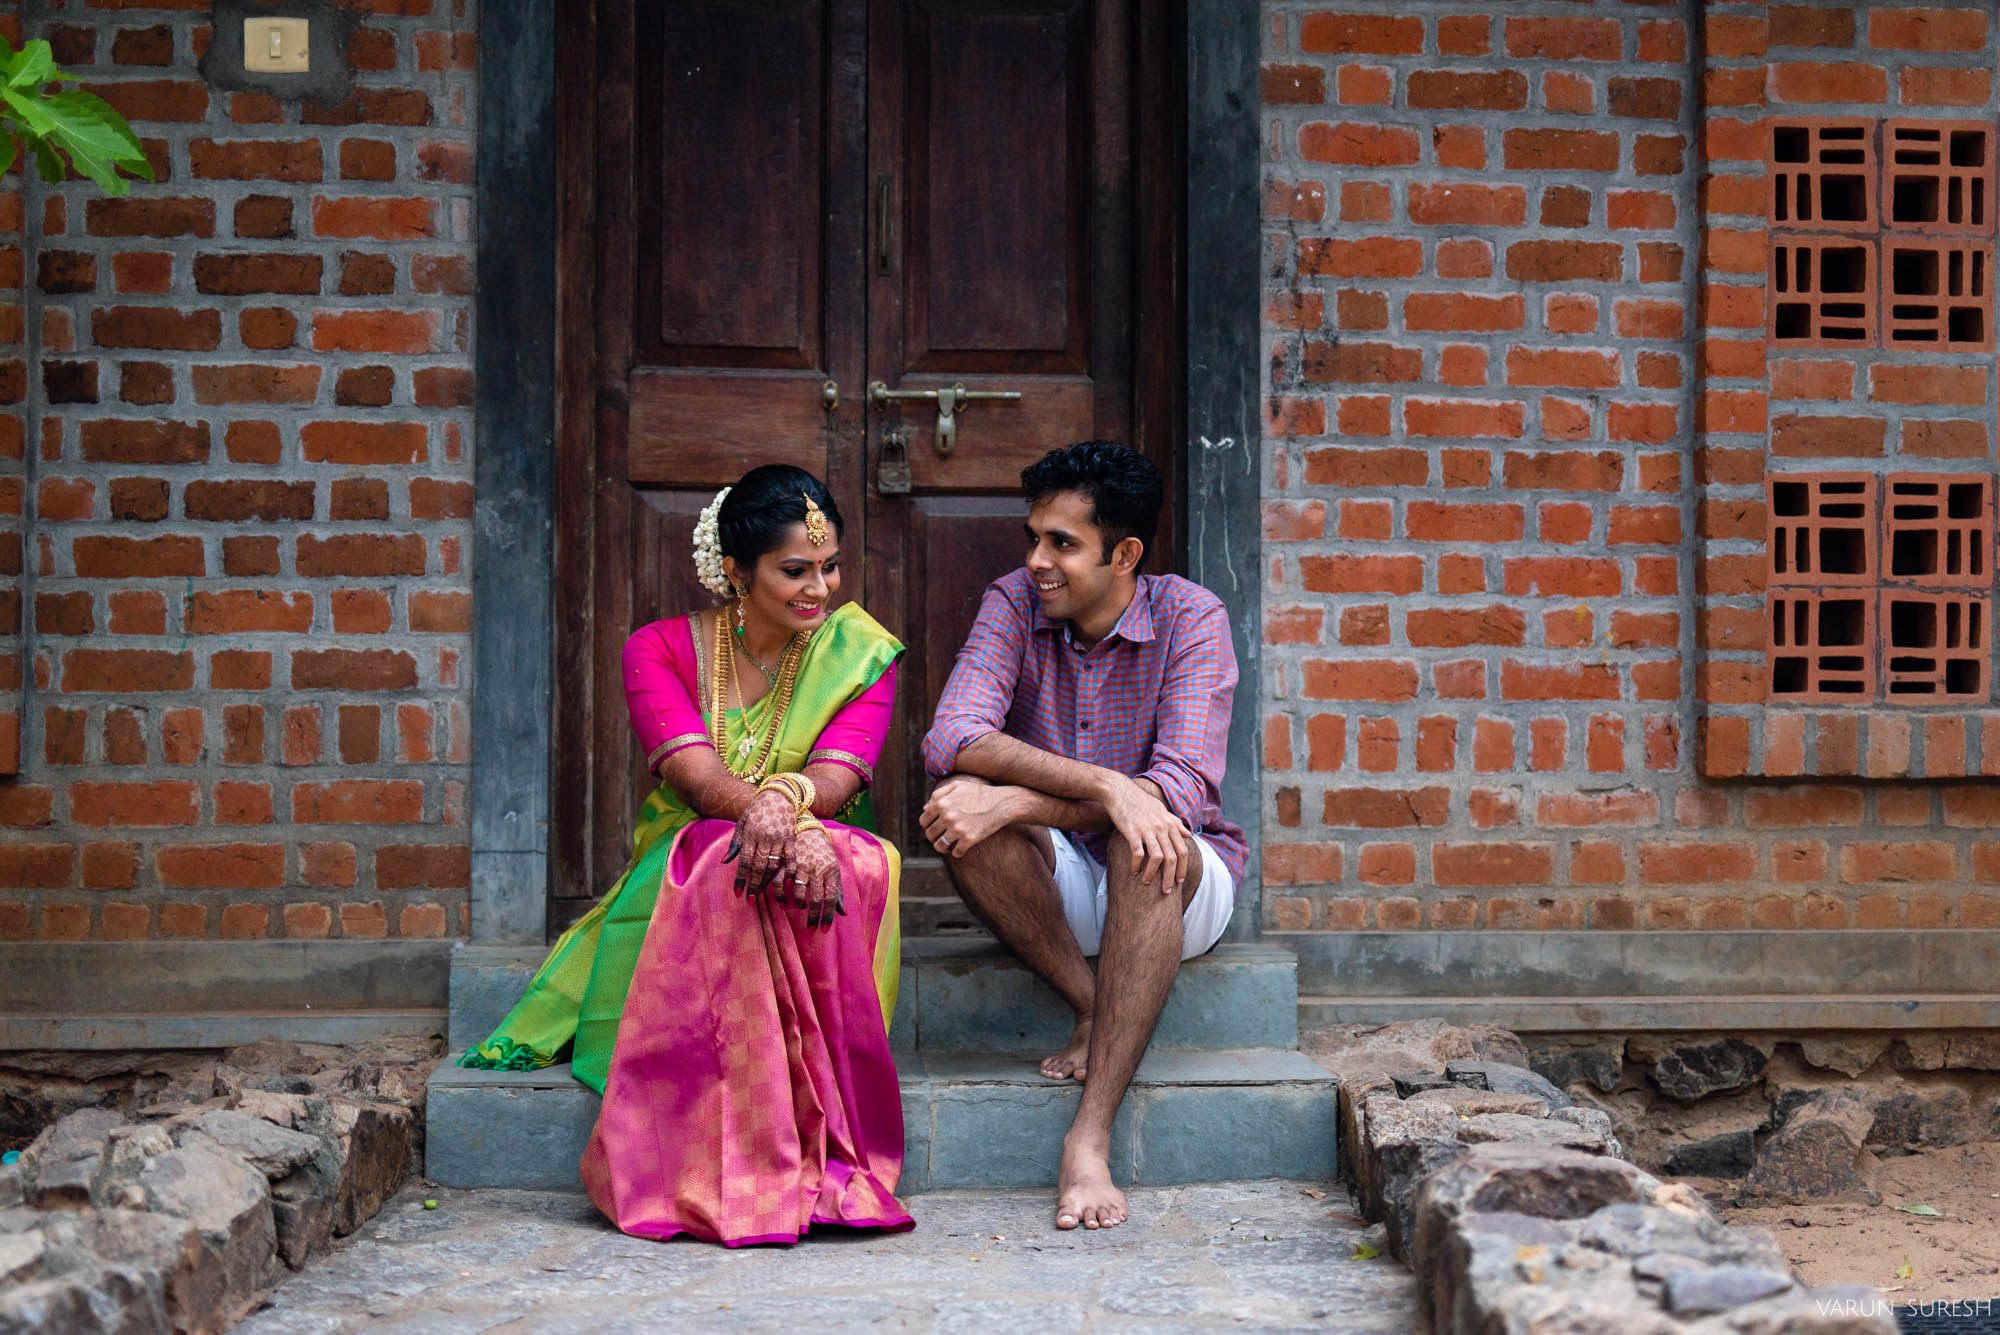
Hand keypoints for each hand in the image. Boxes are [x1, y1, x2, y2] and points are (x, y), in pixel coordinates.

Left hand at [726, 788, 794, 896]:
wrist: (778, 796)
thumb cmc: (756, 812)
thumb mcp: (742, 824)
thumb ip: (735, 843)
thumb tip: (725, 862)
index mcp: (750, 834)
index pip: (744, 861)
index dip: (741, 878)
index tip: (738, 893)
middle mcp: (765, 838)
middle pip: (758, 866)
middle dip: (753, 885)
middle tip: (750, 900)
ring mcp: (779, 838)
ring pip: (773, 864)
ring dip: (768, 882)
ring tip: (763, 895)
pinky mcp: (791, 839)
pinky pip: (790, 858)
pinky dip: (789, 871)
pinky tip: (787, 884)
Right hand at [788, 824, 844, 929]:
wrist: (808, 831)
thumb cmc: (823, 855)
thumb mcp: (833, 871)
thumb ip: (838, 892)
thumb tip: (844, 913)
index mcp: (831, 872)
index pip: (831, 898)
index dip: (827, 916)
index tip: (823, 930)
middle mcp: (817, 870)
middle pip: (816, 898)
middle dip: (813, 917)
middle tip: (811, 930)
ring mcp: (801, 866)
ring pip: (800, 891)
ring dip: (799, 904)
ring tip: (798, 910)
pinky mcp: (787, 863)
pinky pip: (783, 882)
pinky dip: (782, 895)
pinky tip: (783, 904)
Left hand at [919, 775, 1019, 857]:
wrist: (1002, 803)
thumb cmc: (980, 793)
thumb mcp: (958, 786)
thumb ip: (939, 794)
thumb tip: (926, 808)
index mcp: (942, 803)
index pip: (923, 820)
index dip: (927, 825)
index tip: (933, 827)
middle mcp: (947, 816)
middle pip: (929, 834)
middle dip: (933, 837)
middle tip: (941, 836)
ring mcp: (958, 829)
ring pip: (939, 846)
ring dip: (942, 847)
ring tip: (947, 845)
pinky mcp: (969, 839)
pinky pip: (956, 853)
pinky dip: (957, 852)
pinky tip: (961, 848)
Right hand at [1103, 777, 1191, 893]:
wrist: (1119, 791)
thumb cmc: (1140, 802)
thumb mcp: (1162, 810)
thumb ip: (1176, 823)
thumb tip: (1189, 834)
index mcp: (1170, 824)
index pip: (1183, 851)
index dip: (1183, 868)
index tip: (1179, 880)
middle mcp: (1162, 827)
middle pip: (1173, 858)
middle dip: (1171, 877)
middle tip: (1166, 890)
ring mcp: (1148, 829)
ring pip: (1158, 858)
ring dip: (1153, 874)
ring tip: (1147, 883)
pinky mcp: (1132, 831)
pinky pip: (1138, 853)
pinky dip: (1137, 865)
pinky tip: (1133, 871)